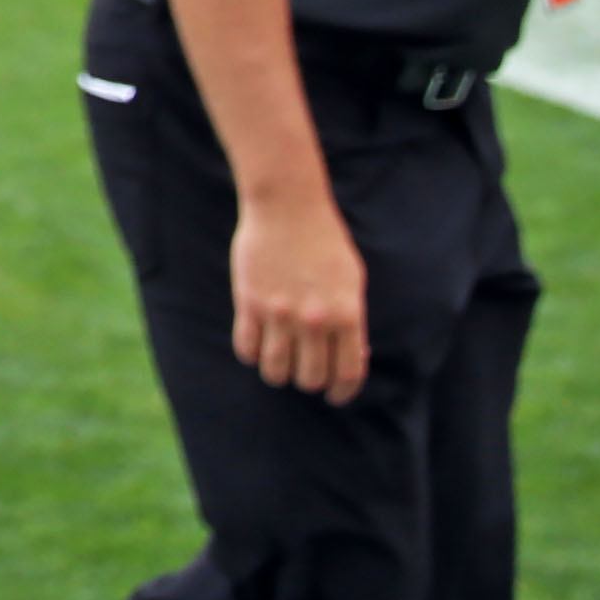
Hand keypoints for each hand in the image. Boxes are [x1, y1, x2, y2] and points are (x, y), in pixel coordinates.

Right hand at [229, 186, 368, 401]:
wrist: (287, 204)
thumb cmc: (324, 239)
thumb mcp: (352, 279)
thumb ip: (352, 320)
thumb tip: (352, 356)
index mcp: (346, 314)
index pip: (348, 374)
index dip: (342, 392)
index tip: (335, 395)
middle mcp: (314, 320)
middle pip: (310, 377)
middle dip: (310, 381)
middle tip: (306, 373)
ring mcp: (279, 313)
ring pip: (276, 371)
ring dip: (280, 374)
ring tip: (281, 363)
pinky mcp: (249, 302)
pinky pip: (247, 349)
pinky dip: (253, 355)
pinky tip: (259, 345)